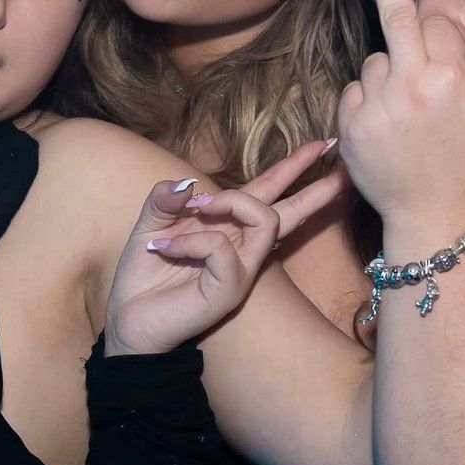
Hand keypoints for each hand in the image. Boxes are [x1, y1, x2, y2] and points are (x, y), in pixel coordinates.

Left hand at [104, 140, 345, 355]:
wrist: (129, 319)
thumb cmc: (144, 276)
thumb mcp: (151, 226)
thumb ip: (166, 199)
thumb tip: (188, 184)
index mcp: (228, 228)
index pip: (268, 193)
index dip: (292, 168)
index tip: (321, 144)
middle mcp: (243, 248)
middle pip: (290, 211)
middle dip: (314, 185)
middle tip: (335, 156)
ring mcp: (241, 270)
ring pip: (264, 220)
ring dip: (231, 202)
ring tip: (201, 206)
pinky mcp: (230, 289)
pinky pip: (222, 248)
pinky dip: (193, 240)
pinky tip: (167, 248)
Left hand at [338, 0, 464, 224]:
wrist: (434, 213)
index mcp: (451, 75)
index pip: (435, 22)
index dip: (441, 40)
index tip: (440, 49)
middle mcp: (411, 84)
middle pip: (394, 13)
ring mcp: (376, 105)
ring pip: (373, 62)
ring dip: (388, 77)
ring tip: (408, 118)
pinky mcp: (349, 126)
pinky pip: (353, 91)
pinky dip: (366, 102)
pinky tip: (386, 130)